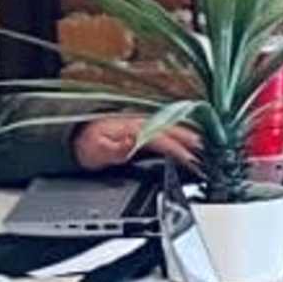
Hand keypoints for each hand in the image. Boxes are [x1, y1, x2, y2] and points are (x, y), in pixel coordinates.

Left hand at [67, 111, 201, 171]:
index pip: (161, 138)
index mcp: (132, 127)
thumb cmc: (85, 145)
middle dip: (190, 139)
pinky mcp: (139, 126)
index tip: (192, 159)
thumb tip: (134, 140)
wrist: (74, 137)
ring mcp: (140, 123)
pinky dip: (177, 131)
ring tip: (203, 143)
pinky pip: (163, 127)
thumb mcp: (96, 150)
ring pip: (169, 126)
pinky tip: (185, 137)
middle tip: (207, 151)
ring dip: (186, 133)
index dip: (178, 149)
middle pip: (170, 129)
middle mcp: (138, 122)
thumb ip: (116, 148)